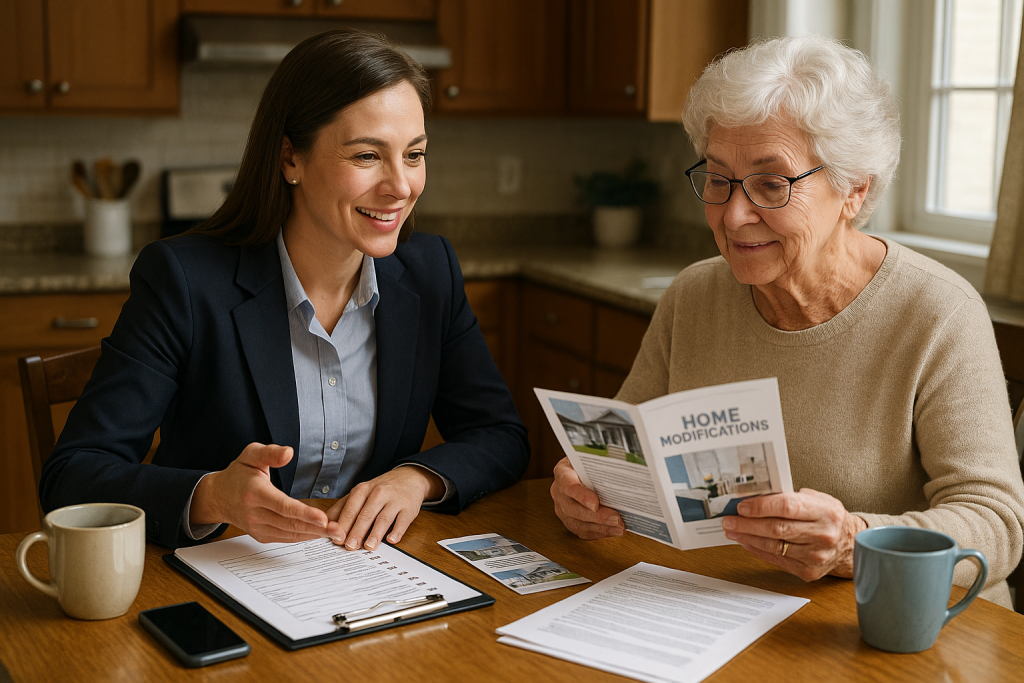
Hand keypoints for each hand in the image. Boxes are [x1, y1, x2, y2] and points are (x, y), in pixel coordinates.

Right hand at [190, 443, 328, 542]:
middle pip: (289, 523)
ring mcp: (257, 527)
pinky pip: (285, 538)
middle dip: (317, 528)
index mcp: (254, 493)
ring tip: (335, 533)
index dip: (304, 513)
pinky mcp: (261, 535)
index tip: (323, 518)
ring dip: (313, 534)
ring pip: (289, 534)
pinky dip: (303, 536)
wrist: (219, 496)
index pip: (282, 506)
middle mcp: (255, 513)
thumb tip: (288, 452)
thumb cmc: (238, 473)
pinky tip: (319, 534)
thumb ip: (270, 452)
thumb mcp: (251, 455)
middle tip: (339, 529)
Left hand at [325, 466, 443, 550]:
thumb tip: (325, 527)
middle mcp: (379, 493)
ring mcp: (395, 500)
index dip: (343, 524)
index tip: (336, 539)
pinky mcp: (409, 508)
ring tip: (369, 546)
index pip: (350, 508)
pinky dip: (397, 531)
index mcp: (363, 490)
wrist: (409, 478)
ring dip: (376, 533)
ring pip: (384, 518)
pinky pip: (403, 521)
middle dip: (357, 531)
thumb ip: (343, 508)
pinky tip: (392, 540)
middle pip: (366, 514)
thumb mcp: (360, 493)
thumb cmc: (380, 490)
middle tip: (350, 546)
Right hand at [551, 457, 623, 539]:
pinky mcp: (569, 520)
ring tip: (618, 527)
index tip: (595, 503)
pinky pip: (581, 530)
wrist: (579, 468)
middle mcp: (559, 492)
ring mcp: (562, 508)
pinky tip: (612, 531)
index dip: (581, 496)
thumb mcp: (590, 457)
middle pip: (573, 508)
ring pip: (577, 523)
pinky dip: (598, 533)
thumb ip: (600, 464)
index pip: (568, 485)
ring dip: (600, 527)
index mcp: (562, 473)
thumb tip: (620, 469)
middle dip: (596, 516)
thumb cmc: (586, 463)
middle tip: (615, 518)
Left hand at [721, 488, 866, 579]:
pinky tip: (746, 541)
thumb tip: (755, 495)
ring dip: (748, 537)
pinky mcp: (809, 571)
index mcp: (826, 511)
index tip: (742, 506)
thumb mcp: (816, 499)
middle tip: (729, 520)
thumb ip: (790, 496)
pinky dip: (757, 550)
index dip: (761, 506)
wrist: (849, 544)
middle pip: (777, 528)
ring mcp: (816, 556)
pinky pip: (776, 560)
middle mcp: (823, 535)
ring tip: (732, 530)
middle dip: (747, 524)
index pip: (787, 506)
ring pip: (774, 546)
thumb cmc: (827, 517)